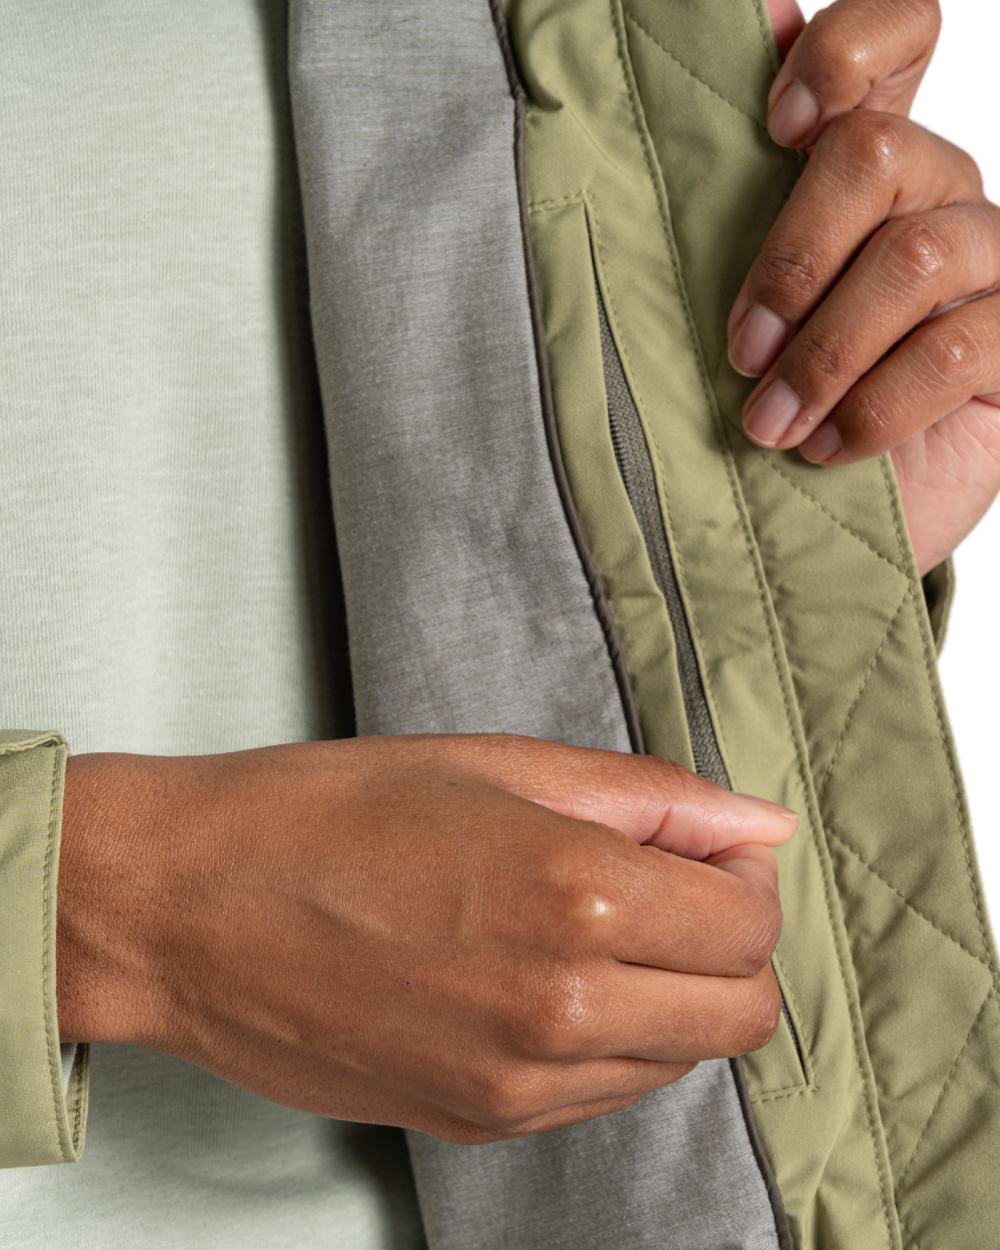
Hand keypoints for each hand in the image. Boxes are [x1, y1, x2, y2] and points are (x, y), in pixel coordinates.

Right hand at [56, 735, 794, 1143]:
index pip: (750, 925)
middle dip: (726, 943)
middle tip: (663, 883)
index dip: (740, 875)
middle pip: (740, 1012)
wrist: (187, 906)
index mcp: (577, 900)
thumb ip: (650, 797)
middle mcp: (562, 1012)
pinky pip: (602, 1094)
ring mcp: (519, 1085)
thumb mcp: (499, 766)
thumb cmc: (327, 814)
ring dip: (669, 993)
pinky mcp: (478, 1123)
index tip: (699, 847)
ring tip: (584, 923)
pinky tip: (540, 974)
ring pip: (679, 1060)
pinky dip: (607, 1039)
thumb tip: (759, 824)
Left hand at [732, 0, 999, 574]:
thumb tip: (755, 16)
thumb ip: (738, 189)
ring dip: (824, 354)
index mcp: (865, 167)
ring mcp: (986, 267)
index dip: (846, 52)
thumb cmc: (773, 401)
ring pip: (915, 257)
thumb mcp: (738, 303)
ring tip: (771, 424)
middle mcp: (935, 197)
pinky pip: (954, 349)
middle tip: (742, 352)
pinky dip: (873, 406)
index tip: (773, 128)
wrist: (814, 518)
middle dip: (791, 260)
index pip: (899, 36)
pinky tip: (828, 447)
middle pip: (878, 154)